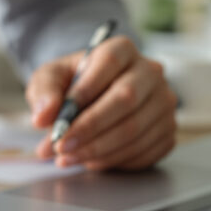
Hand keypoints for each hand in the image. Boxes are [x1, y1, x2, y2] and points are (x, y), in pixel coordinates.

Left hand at [26, 36, 176, 170]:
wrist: (92, 99)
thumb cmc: (71, 84)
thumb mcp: (49, 79)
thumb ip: (44, 92)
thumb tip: (42, 117)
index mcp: (122, 49)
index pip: (109, 63)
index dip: (84, 92)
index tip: (59, 120)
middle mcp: (150, 72)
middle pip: (126, 99)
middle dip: (89, 128)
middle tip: (60, 146)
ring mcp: (163, 103)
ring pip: (134, 130)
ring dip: (96, 150)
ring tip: (66, 158)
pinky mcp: (167, 131)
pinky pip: (144, 151)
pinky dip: (113, 161)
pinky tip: (90, 161)